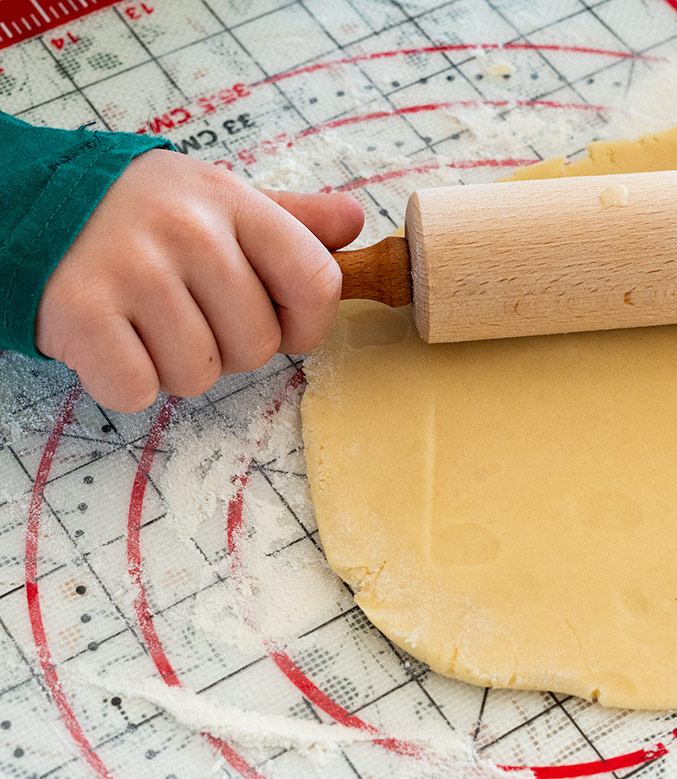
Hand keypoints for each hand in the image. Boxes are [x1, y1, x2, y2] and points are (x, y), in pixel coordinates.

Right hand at [35, 149, 363, 411]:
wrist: (30, 203)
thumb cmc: (142, 214)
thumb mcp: (219, 200)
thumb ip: (290, 219)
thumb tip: (353, 222)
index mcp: (234, 203)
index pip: (317, 283)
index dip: (307, 324)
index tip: (281, 323)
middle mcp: (189, 232)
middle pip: (259, 345)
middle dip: (230, 347)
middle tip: (189, 312)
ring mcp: (134, 271)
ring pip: (200, 376)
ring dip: (176, 365)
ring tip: (147, 321)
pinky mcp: (81, 312)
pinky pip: (139, 389)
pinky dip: (127, 380)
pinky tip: (114, 338)